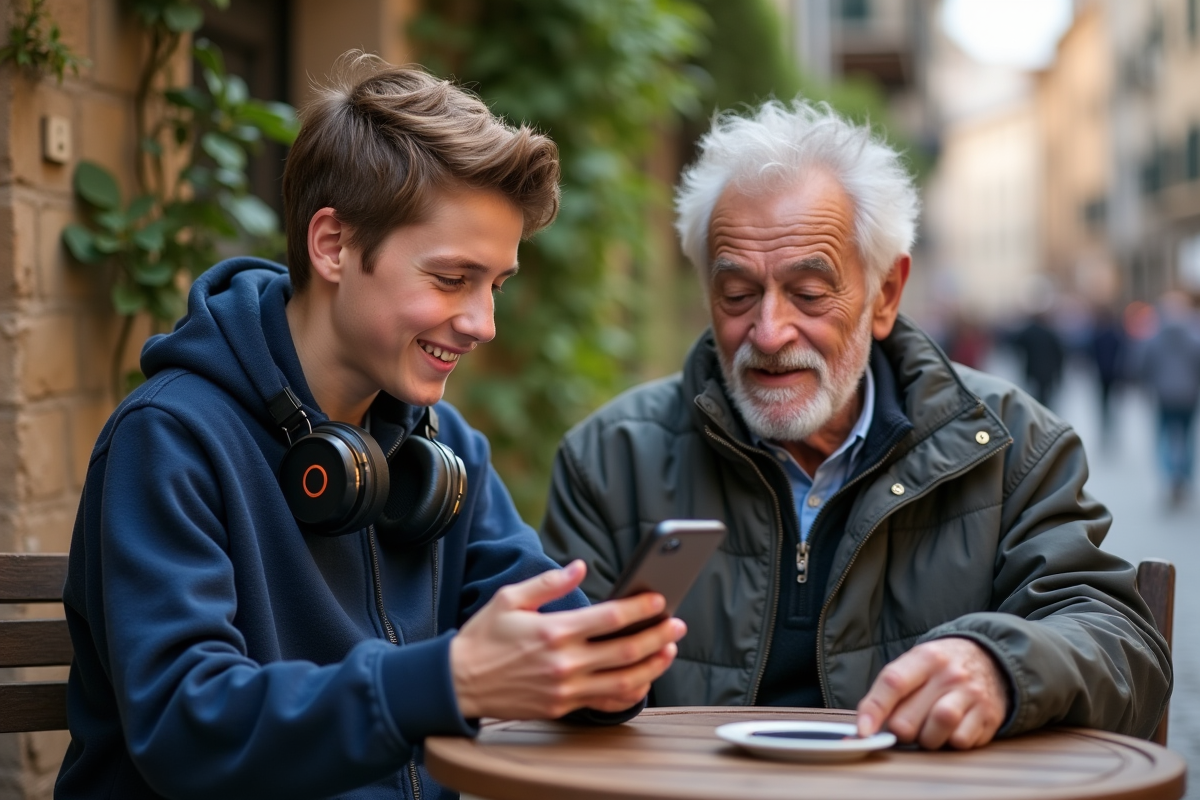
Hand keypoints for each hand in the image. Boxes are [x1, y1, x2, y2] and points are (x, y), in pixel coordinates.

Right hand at [450, 560, 685, 719]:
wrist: (458, 682)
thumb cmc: (483, 637)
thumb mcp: (510, 599)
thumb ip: (549, 582)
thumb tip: (580, 566)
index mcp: (554, 630)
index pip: (610, 618)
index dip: (640, 608)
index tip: (659, 601)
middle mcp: (564, 662)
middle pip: (626, 650)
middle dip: (657, 636)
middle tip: (677, 625)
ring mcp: (565, 688)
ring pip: (622, 681)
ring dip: (652, 666)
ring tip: (668, 651)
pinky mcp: (562, 707)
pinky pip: (605, 703)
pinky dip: (629, 694)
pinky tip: (643, 681)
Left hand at [856, 637, 1008, 749]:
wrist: (991, 659)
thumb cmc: (940, 669)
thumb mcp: (915, 665)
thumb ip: (890, 690)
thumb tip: (864, 727)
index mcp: (925, 657)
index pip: (893, 683)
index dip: (874, 709)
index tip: (863, 731)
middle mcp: (950, 674)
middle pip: (908, 719)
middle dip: (900, 731)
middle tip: (905, 725)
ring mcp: (972, 695)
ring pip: (935, 734)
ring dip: (925, 740)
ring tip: (928, 729)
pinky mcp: (989, 716)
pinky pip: (960, 743)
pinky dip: (950, 743)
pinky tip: (951, 730)